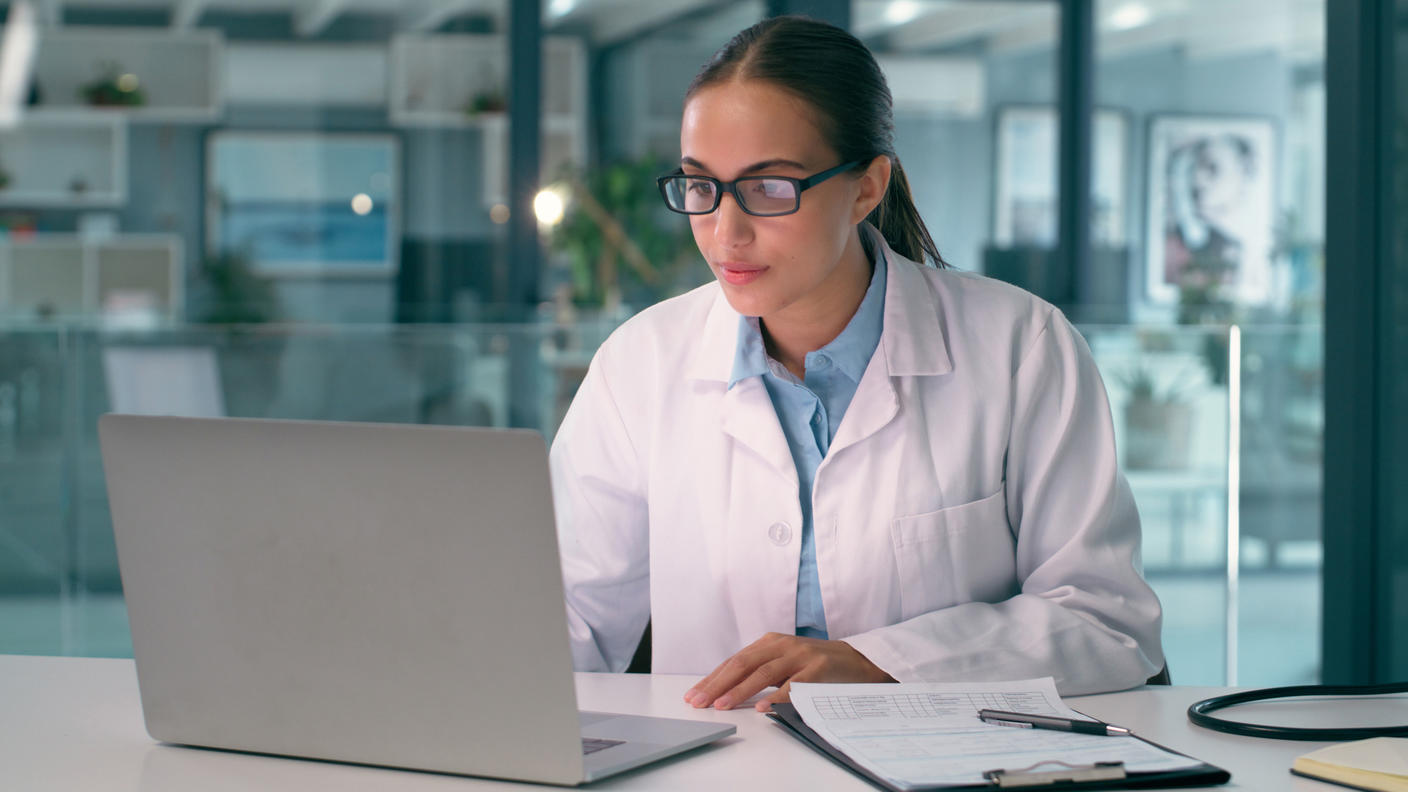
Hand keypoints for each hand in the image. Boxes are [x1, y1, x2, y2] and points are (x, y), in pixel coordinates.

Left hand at [683, 632, 895, 711]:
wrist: (857, 662)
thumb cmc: (814, 664)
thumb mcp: (784, 662)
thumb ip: (759, 670)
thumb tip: (724, 688)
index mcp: (770, 643)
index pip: (734, 661)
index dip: (713, 678)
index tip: (694, 694)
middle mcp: (783, 646)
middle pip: (743, 664)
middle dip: (718, 684)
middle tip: (699, 702)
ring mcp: (800, 656)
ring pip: (763, 673)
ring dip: (740, 690)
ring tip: (722, 705)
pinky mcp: (818, 669)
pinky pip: (794, 685)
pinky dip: (777, 697)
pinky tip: (762, 707)